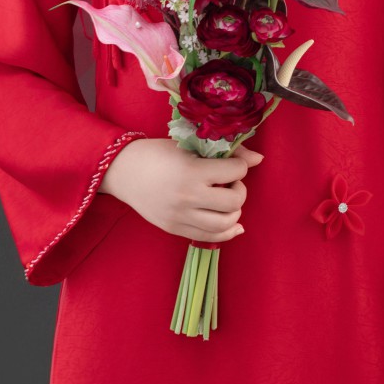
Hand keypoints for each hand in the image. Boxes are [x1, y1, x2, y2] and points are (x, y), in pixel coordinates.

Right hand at [99, 138, 263, 241]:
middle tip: (231, 183)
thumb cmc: (157, 154)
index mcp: (191, 171)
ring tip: (228, 200)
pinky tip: (234, 224)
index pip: (235, 172)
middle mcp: (187, 197)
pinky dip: (228, 232)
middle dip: (240, 190)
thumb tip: (259, 159)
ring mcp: (180, 216)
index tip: (232, 164)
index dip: (239, 166)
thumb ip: (226, 152)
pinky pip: (210, 237)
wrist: (123, 171)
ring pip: (225, 224)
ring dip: (235, 212)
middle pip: (234, 201)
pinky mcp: (175, 229)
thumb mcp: (189, 146)